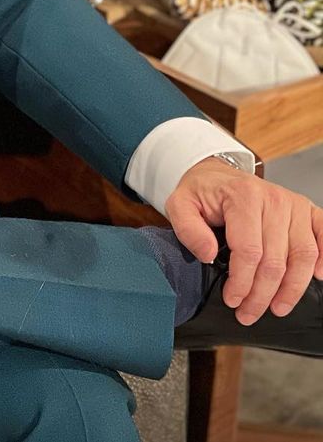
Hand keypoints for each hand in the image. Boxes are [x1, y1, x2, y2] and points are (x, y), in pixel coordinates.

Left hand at [166, 157, 322, 324]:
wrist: (218, 175)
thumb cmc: (203, 192)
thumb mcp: (179, 204)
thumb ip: (188, 229)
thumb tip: (209, 255)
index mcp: (242, 196)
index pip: (249, 251)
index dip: (242, 283)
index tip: (232, 300)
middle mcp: (273, 198)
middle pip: (275, 260)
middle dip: (262, 294)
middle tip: (248, 313)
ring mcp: (293, 204)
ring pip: (302, 256)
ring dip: (291, 289)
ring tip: (276, 307)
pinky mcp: (306, 210)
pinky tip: (316, 277)